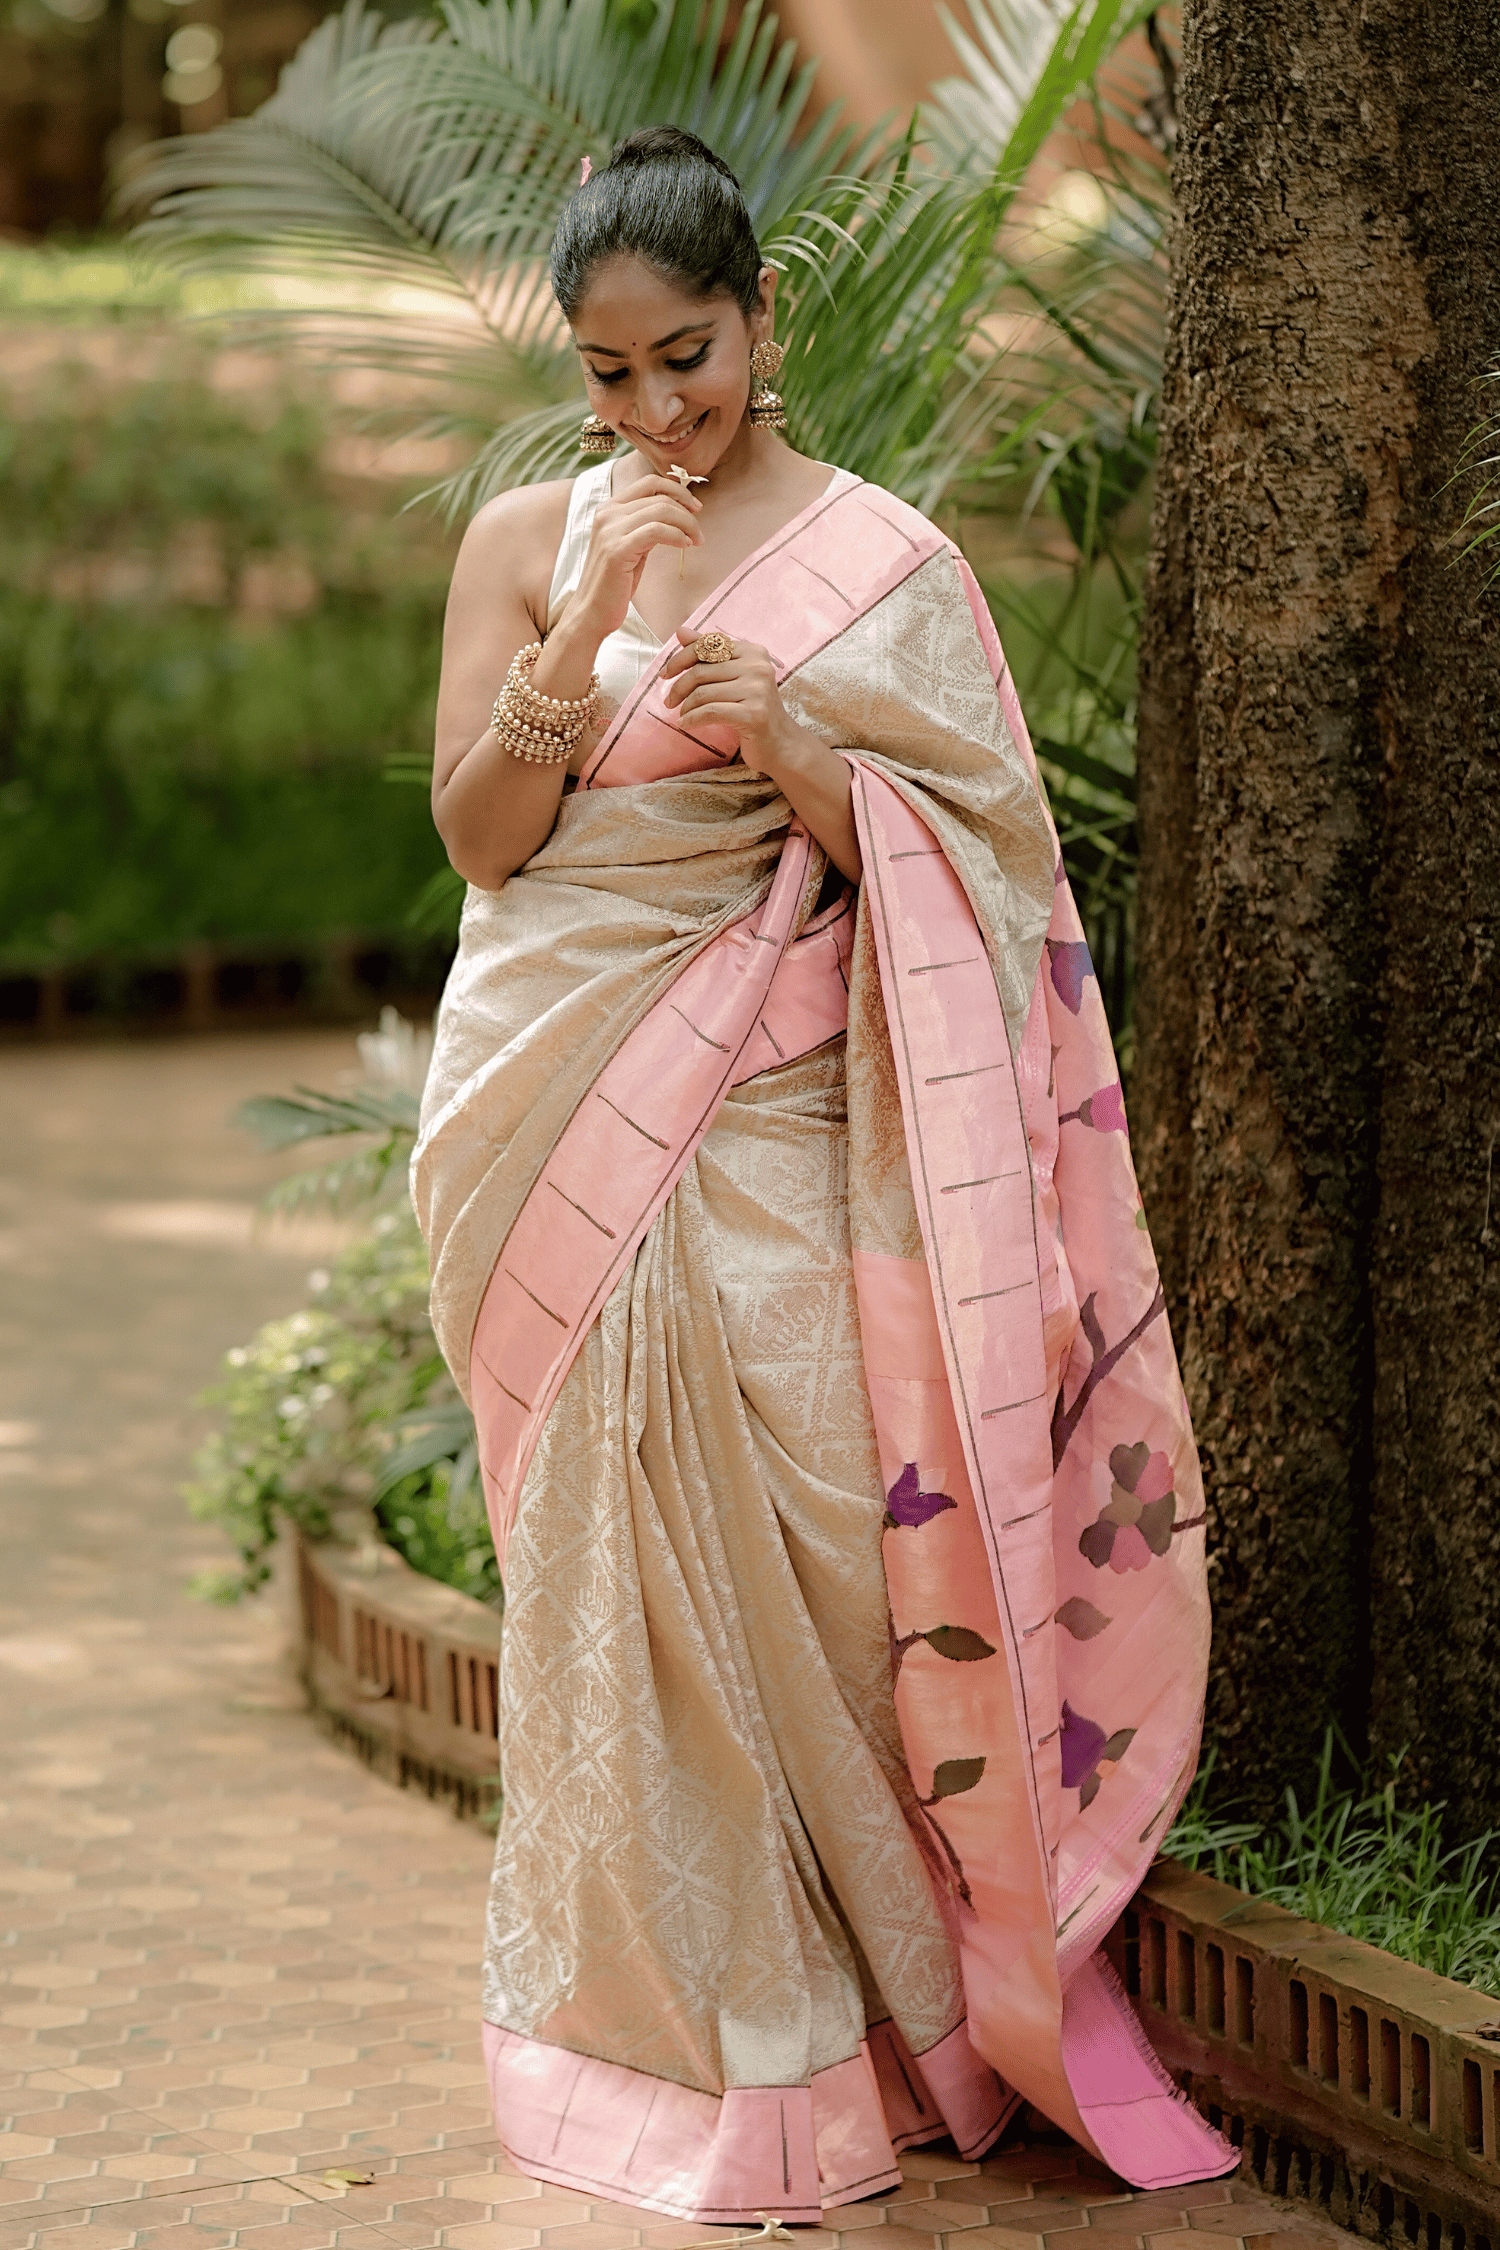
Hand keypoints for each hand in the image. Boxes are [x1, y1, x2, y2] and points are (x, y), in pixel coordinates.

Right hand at [569, 476, 703, 641]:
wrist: (591, 612)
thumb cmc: (614, 583)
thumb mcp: (632, 546)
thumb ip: (646, 526)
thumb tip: (675, 512)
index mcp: (609, 509)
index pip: (649, 483)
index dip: (677, 490)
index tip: (695, 506)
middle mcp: (607, 513)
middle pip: (659, 496)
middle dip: (687, 511)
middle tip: (699, 531)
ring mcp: (610, 529)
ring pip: (661, 510)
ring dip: (686, 524)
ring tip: (696, 541)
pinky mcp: (617, 549)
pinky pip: (657, 531)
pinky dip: (676, 536)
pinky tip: (684, 546)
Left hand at [659, 630, 796, 774]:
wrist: (781, 743)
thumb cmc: (753, 708)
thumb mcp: (733, 677)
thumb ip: (709, 653)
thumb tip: (680, 630)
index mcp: (753, 651)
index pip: (707, 646)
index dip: (680, 659)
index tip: (665, 675)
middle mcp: (758, 667)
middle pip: (702, 671)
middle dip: (679, 687)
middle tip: (669, 702)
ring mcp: (758, 690)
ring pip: (703, 693)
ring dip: (686, 707)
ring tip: (682, 715)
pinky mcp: (754, 714)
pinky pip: (710, 712)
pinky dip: (692, 719)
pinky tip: (685, 724)